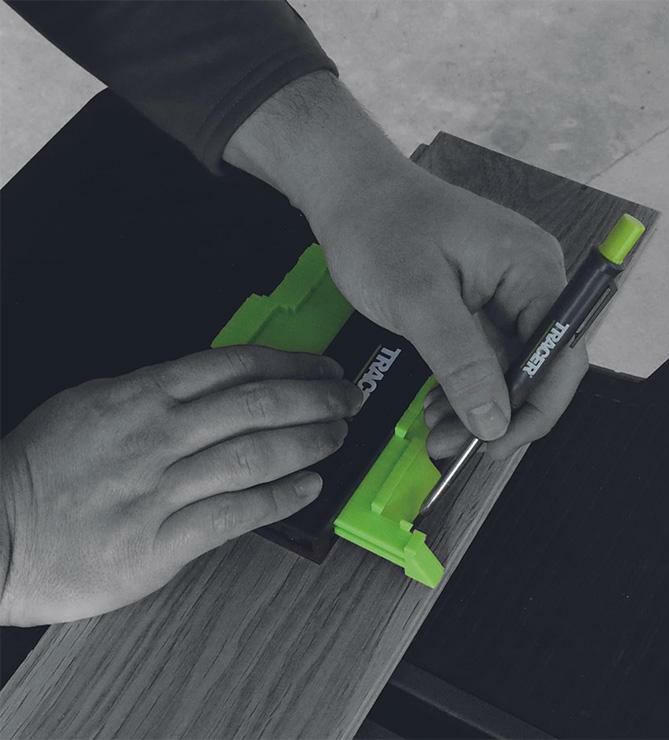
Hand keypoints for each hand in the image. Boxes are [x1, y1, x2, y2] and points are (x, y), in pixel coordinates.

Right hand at [0, 347, 361, 625]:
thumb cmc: (41, 467)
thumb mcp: (94, 404)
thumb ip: (155, 393)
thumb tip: (216, 387)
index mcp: (141, 397)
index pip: (234, 366)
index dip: (291, 364)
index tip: (322, 367)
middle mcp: (157, 435)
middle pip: (257, 405)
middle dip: (314, 397)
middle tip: (349, 397)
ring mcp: (160, 489)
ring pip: (254, 455)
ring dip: (308, 442)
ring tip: (339, 435)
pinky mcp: (159, 543)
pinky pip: (235, 514)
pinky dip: (279, 498)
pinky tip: (309, 487)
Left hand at [224, 72, 586, 461]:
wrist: (348, 192)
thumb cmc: (380, 228)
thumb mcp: (418, 301)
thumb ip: (461, 362)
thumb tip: (495, 422)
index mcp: (532, 269)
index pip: (561, 351)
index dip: (537, 407)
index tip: (498, 445)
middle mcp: (529, 281)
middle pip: (536, 364)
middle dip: (498, 412)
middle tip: (455, 447)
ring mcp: (503, 292)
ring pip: (506, 367)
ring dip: (475, 405)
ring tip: (437, 433)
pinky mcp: (477, 302)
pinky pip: (482, 355)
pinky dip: (460, 384)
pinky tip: (436, 405)